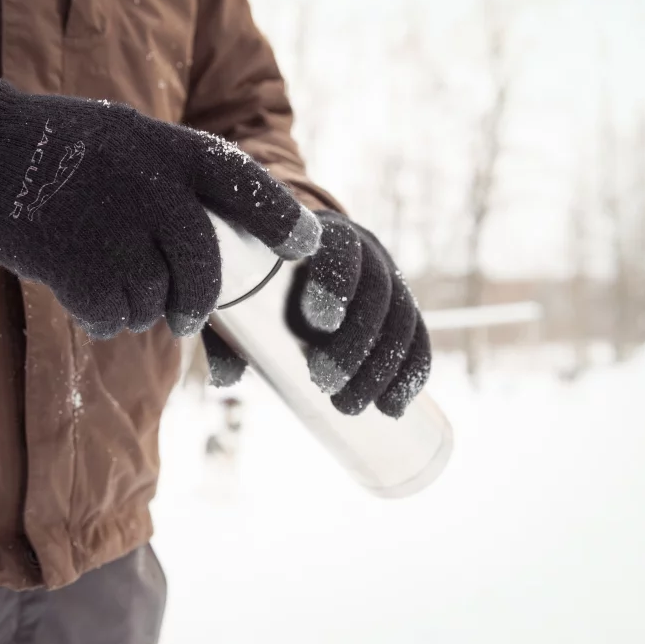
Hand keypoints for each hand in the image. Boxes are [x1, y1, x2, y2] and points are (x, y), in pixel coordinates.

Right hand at [0, 66, 320, 337]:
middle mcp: (150, 184)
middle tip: (189, 317)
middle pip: (202, 268)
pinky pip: (113, 315)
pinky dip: (101, 318)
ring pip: (155, 298)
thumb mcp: (123, 141)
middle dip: (198, 302)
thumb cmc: (56, 154)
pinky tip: (80, 293)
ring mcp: (115, 225)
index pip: (242, 183)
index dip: (280, 217)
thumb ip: (169, 183)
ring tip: (106, 282)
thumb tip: (209, 248)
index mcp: (166, 147)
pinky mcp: (78, 265)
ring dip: (137, 306)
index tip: (305, 246)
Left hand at [204, 211, 430, 417]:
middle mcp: (365, 251)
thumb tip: (225, 379)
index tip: (319, 323)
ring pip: (402, 320)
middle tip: (326, 384)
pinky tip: (393, 408)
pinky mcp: (404, 308)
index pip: (340, 248)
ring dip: (383, 370)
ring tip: (350, 407)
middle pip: (377, 291)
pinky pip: (419, 340)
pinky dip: (411, 376)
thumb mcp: (240, 292)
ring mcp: (391, 279)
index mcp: (322, 235)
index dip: (336, 282)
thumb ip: (227, 330)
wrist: (304, 255)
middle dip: (357, 343)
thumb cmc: (263, 276)